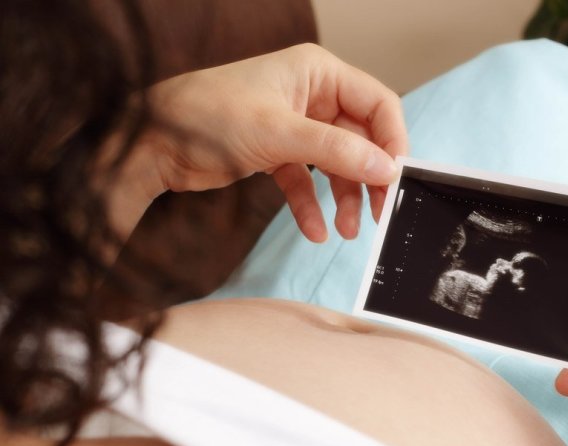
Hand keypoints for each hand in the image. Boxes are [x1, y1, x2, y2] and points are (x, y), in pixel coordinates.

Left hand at [135, 44, 407, 241]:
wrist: (150, 142)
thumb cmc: (206, 116)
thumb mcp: (279, 133)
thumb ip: (337, 151)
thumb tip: (385, 169)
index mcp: (318, 72)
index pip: (378, 104)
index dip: (392, 142)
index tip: (397, 180)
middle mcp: (311, 95)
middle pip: (361, 138)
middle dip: (370, 177)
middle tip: (381, 213)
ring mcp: (295, 124)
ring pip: (338, 163)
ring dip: (345, 197)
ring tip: (347, 230)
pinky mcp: (277, 151)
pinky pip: (308, 181)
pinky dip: (313, 205)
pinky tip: (315, 230)